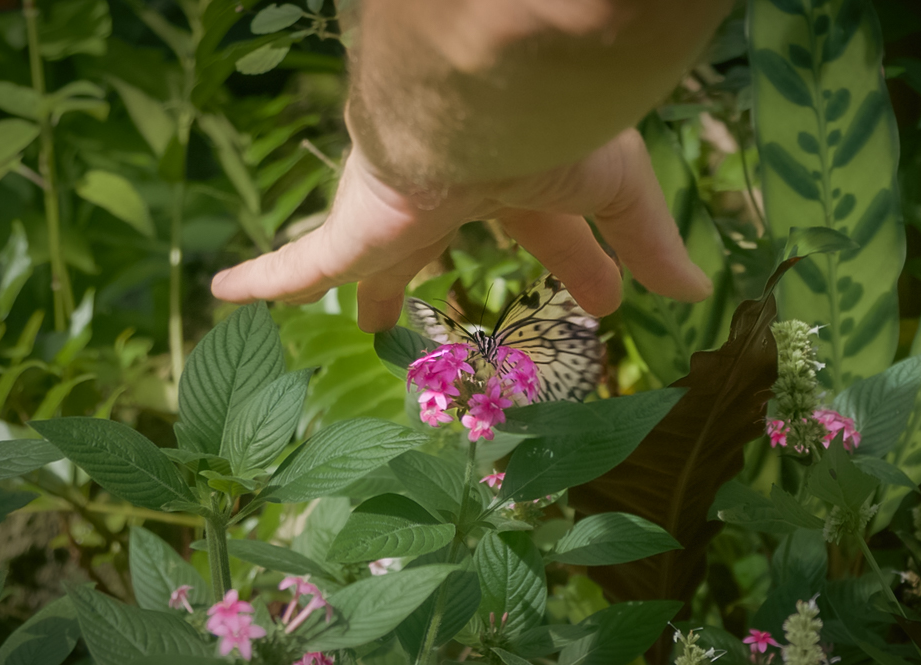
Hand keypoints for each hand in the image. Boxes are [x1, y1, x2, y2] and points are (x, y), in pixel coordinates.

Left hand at [210, 128, 711, 332]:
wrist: (484, 93)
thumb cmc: (551, 132)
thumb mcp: (614, 194)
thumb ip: (645, 241)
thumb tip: (698, 289)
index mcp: (520, 185)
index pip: (553, 234)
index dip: (581, 271)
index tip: (608, 306)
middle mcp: (453, 197)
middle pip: (441, 248)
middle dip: (441, 277)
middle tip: (428, 314)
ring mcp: (398, 213)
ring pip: (370, 254)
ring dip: (366, 281)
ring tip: (362, 313)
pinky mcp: (356, 227)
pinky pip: (297, 262)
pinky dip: (263, 279)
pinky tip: (222, 292)